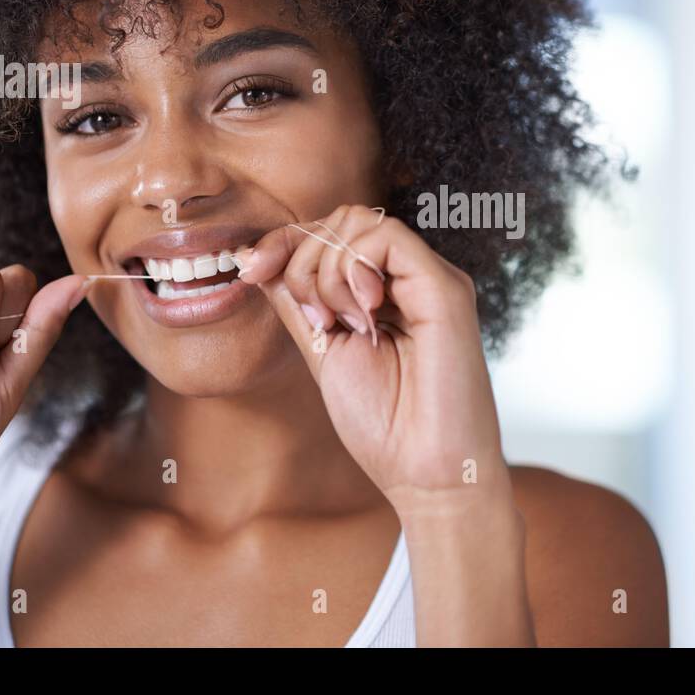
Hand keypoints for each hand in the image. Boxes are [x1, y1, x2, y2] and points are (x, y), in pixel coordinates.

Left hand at [235, 205, 508, 513]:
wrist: (425, 475)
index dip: (284, 242)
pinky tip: (361, 314)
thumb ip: (298, 302)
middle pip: (342, 218)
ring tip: (340, 324)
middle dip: (302, 258)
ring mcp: (432, 279)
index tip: (249, 270)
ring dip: (325, 270)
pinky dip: (354, 269)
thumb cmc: (385, 426)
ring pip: (359, 221)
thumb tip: (258, 259)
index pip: (332, 233)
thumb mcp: (323, 350)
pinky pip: (387, 238)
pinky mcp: (445, 288)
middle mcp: (413, 278)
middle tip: (314, 319)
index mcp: (387, 291)